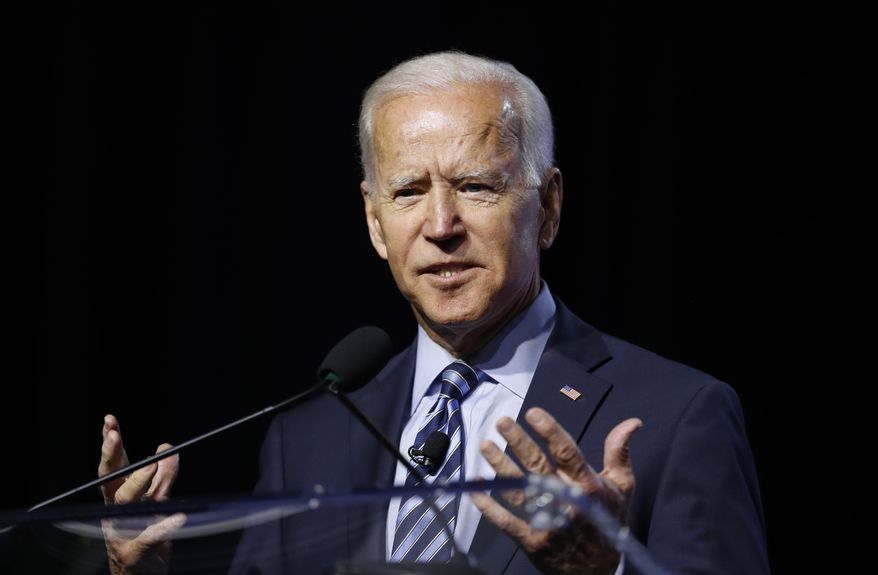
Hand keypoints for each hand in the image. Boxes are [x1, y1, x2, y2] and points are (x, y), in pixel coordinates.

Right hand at [98, 414, 183, 574]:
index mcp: (117, 498)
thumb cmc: (144, 537)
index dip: (111, 444)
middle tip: (113, 435)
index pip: (114, 466)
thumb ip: (162, 479)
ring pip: (126, 502)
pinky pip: (151, 537)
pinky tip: (178, 517)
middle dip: (111, 455)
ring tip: (151, 464)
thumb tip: (166, 449)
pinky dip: (164, 527)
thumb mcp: (156, 503)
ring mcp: (124, 531)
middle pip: (110, 479)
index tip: (110, 421)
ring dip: (138, 482)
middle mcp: (116, 511)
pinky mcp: (137, 551)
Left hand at [471, 407, 641, 574]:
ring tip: (485, 445)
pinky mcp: (532, 540)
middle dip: (518, 442)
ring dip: (500, 466)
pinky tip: (476, 488)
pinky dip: (489, 505)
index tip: (533, 413)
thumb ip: (619, 452)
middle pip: (538, 466)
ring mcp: (548, 522)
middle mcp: (567, 502)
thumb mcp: (622, 487)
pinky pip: (506, 521)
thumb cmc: (608, 520)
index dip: (549, 431)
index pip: (567, 453)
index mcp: (588, 486)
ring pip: (519, 490)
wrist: (599, 570)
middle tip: (502, 422)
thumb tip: (632, 423)